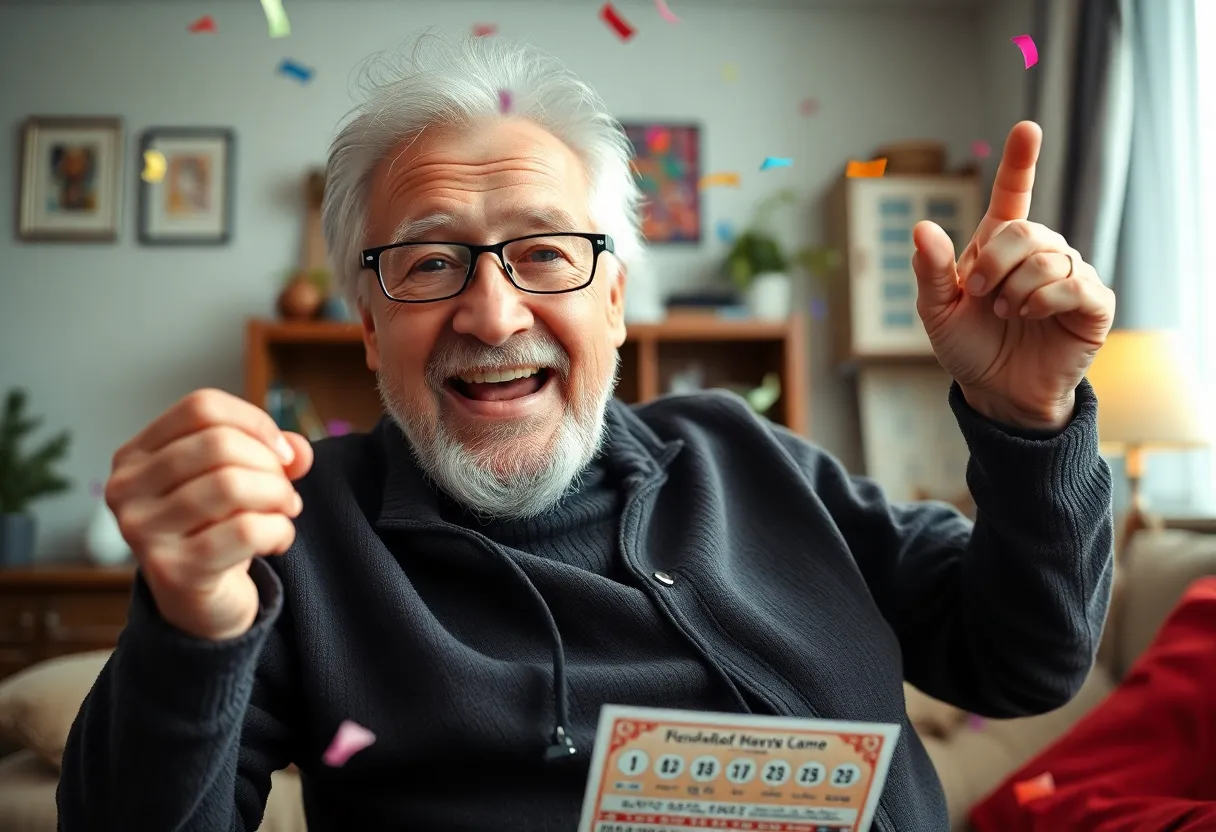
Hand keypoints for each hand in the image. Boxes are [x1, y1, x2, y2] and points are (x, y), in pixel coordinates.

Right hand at [106, 389, 313, 640]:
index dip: (254, 421)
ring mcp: (142, 531)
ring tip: (287, 511)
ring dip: (278, 496)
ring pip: (231, 485)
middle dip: (270, 465)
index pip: (200, 407)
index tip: (283, 452)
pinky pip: (245, 531)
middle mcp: (126, 489)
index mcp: (135, 455)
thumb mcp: (239, 480)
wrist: (199, 603)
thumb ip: (272, 454)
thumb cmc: (216, 527)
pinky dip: (279, 530)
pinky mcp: (172, 570)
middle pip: (218, 444)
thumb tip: (299, 451)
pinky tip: (279, 541)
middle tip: (286, 491)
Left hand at [911, 121, 1115, 429]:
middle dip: (995, 264)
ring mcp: (1069, 275)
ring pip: (1049, 257)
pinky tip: (1031, 316)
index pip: (1012, 194)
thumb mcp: (937, 311)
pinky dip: (1043, 301)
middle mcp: (1039, 253)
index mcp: (999, 246)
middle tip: (981, 295)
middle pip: (1025, 230)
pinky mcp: (1093, 304)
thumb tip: (922, 227)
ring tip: (1005, 314)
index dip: (1020, 161)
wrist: (996, 392)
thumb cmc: (968, 347)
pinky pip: (1075, 285)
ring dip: (1016, 290)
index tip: (1027, 129)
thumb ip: (931, 270)